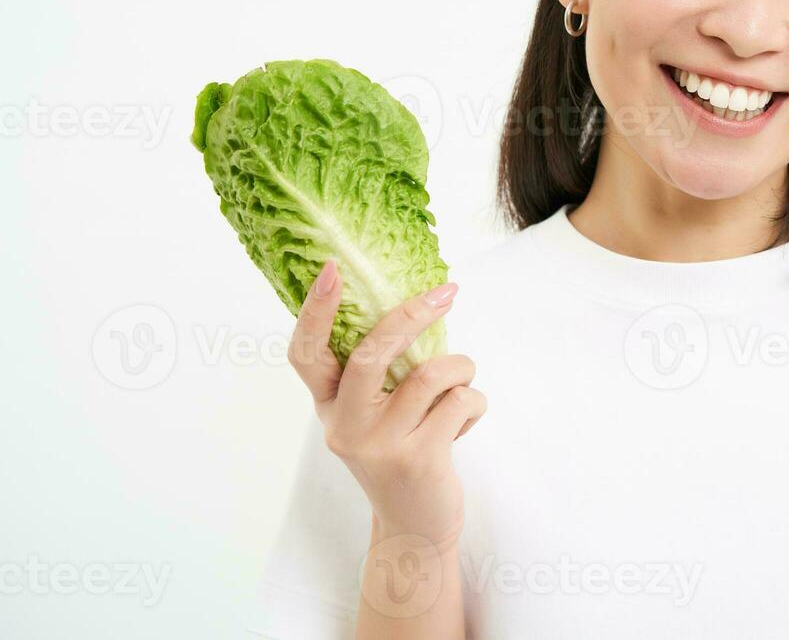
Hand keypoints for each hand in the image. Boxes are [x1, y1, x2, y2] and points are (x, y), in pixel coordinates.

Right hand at [287, 259, 485, 547]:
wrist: (414, 527)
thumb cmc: (403, 453)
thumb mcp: (377, 414)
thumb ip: (382, 372)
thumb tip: (417, 304)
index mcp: (331, 406)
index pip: (306, 353)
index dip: (315, 310)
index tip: (331, 270)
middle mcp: (346, 425)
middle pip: (371, 354)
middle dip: (413, 316)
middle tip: (447, 293)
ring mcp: (380, 445)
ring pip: (432, 373)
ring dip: (462, 367)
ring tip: (463, 382)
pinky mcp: (418, 460)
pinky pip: (460, 402)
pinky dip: (475, 402)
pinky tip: (465, 422)